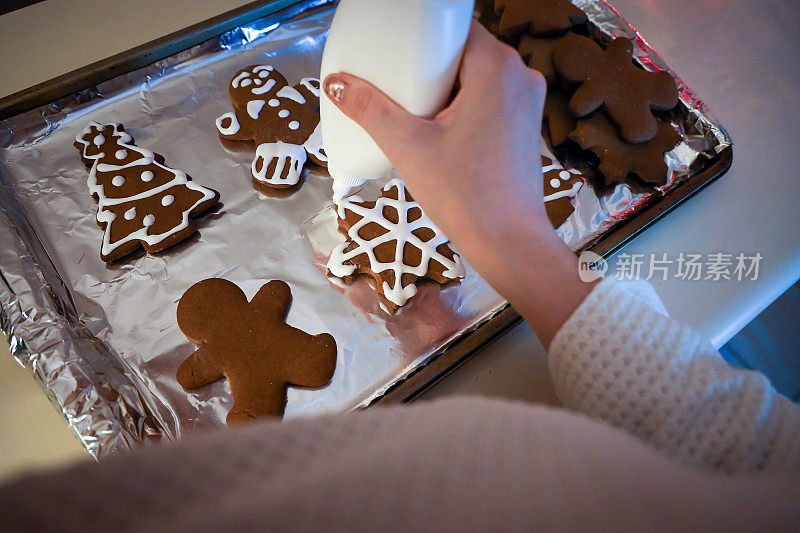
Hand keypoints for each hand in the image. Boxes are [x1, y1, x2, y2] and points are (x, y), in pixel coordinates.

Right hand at [323, 21, 594, 347]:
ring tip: (416, 112)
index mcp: (496, 68)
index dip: (422, 38)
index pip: (454, 29)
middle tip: (398, 87)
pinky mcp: (526, 126)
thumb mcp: (408, 146)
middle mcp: (521, 77)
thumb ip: (370, 109)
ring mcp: (528, 102)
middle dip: (430, 66)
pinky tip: (440, 129)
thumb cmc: (467, 195)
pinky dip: (465, 105)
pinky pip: (491, 99)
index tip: (397, 56)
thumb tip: (336, 84)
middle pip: (465, 51)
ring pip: (478, 76)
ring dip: (447, 88)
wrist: (509, 242)